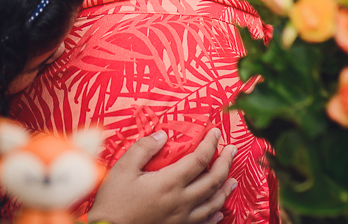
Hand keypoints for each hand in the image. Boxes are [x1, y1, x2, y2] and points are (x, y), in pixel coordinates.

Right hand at [88, 129, 236, 223]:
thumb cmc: (114, 200)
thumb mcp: (123, 168)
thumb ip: (144, 148)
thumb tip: (163, 135)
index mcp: (169, 183)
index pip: (199, 159)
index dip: (210, 144)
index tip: (215, 133)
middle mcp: (181, 201)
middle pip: (213, 180)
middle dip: (226, 163)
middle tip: (232, 150)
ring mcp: (182, 218)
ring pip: (213, 203)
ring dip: (226, 189)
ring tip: (233, 178)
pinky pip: (204, 223)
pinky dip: (216, 215)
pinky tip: (220, 211)